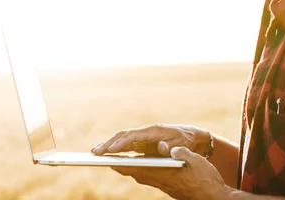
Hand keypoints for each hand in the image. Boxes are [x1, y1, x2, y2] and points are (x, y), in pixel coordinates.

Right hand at [91, 124, 208, 156]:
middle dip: (109, 143)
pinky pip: (126, 142)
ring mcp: (143, 135)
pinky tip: (105, 153)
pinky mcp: (142, 140)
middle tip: (95, 152)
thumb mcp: (181, 144)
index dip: (121, 143)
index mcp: (154, 131)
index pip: (134, 136)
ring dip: (109, 144)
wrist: (190, 135)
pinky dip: (115, 146)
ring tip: (95, 152)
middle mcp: (146, 131)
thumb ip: (171, 147)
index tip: (110, 150)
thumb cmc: (185, 140)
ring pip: (122, 138)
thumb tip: (161, 148)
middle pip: (124, 135)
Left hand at [111, 146, 230, 199]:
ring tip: (119, 159)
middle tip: (107, 157)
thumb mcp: (197, 162)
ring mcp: (163, 185)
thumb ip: (182, 154)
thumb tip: (168, 148)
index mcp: (165, 174)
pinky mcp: (168, 186)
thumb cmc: (207, 179)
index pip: (138, 169)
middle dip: (121, 165)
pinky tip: (141, 165)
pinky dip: (140, 170)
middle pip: (135, 173)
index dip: (123, 164)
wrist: (214, 197)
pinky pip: (149, 177)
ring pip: (141, 176)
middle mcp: (161, 181)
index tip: (110, 159)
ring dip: (129, 168)